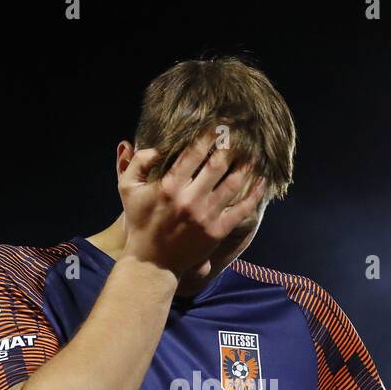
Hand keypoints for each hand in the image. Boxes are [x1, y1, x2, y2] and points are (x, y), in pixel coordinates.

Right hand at [119, 132, 265, 278]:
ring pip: (233, 184)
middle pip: (217, 165)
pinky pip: (241, 210)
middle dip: (230, 147)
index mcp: (169, 187)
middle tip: (240, 134)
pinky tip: (262, 181)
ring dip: (246, 166)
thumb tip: (157, 148)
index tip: (219, 126)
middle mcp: (189, 200)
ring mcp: (206, 217)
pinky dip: (254, 194)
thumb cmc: (140, 222)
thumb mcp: (128, 190)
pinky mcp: (217, 232)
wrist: (153, 262)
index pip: (194, 154)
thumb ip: (137, 163)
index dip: (209, 137)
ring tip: (253, 154)